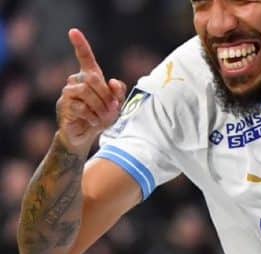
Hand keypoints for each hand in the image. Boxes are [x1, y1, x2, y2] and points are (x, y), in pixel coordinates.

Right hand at [56, 28, 127, 147]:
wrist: (86, 137)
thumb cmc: (101, 118)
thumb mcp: (116, 105)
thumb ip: (119, 93)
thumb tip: (112, 81)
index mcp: (89, 79)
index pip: (85, 58)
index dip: (80, 45)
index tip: (73, 31)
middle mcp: (76, 83)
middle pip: (91, 78)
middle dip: (105, 95)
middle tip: (112, 109)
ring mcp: (67, 95)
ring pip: (83, 91)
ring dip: (99, 106)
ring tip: (104, 117)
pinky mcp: (63, 108)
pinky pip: (78, 106)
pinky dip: (91, 116)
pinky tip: (94, 122)